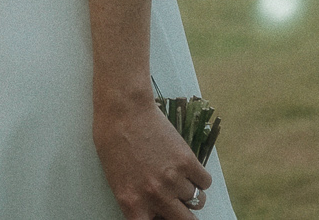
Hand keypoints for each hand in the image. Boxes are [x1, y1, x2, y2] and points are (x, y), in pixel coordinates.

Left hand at [94, 95, 211, 217]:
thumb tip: (157, 213)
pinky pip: (205, 182)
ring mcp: (173, 179)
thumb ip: (138, 202)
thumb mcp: (117, 181)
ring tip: (179, 178)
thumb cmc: (113, 141)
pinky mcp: (187, 161)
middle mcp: (155, 196)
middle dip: (185, 217)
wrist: (124, 110)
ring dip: (190, 193)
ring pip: (196, 200)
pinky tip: (188, 169)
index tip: (167, 217)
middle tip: (183, 209)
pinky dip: (200, 178)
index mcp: (133, 204)